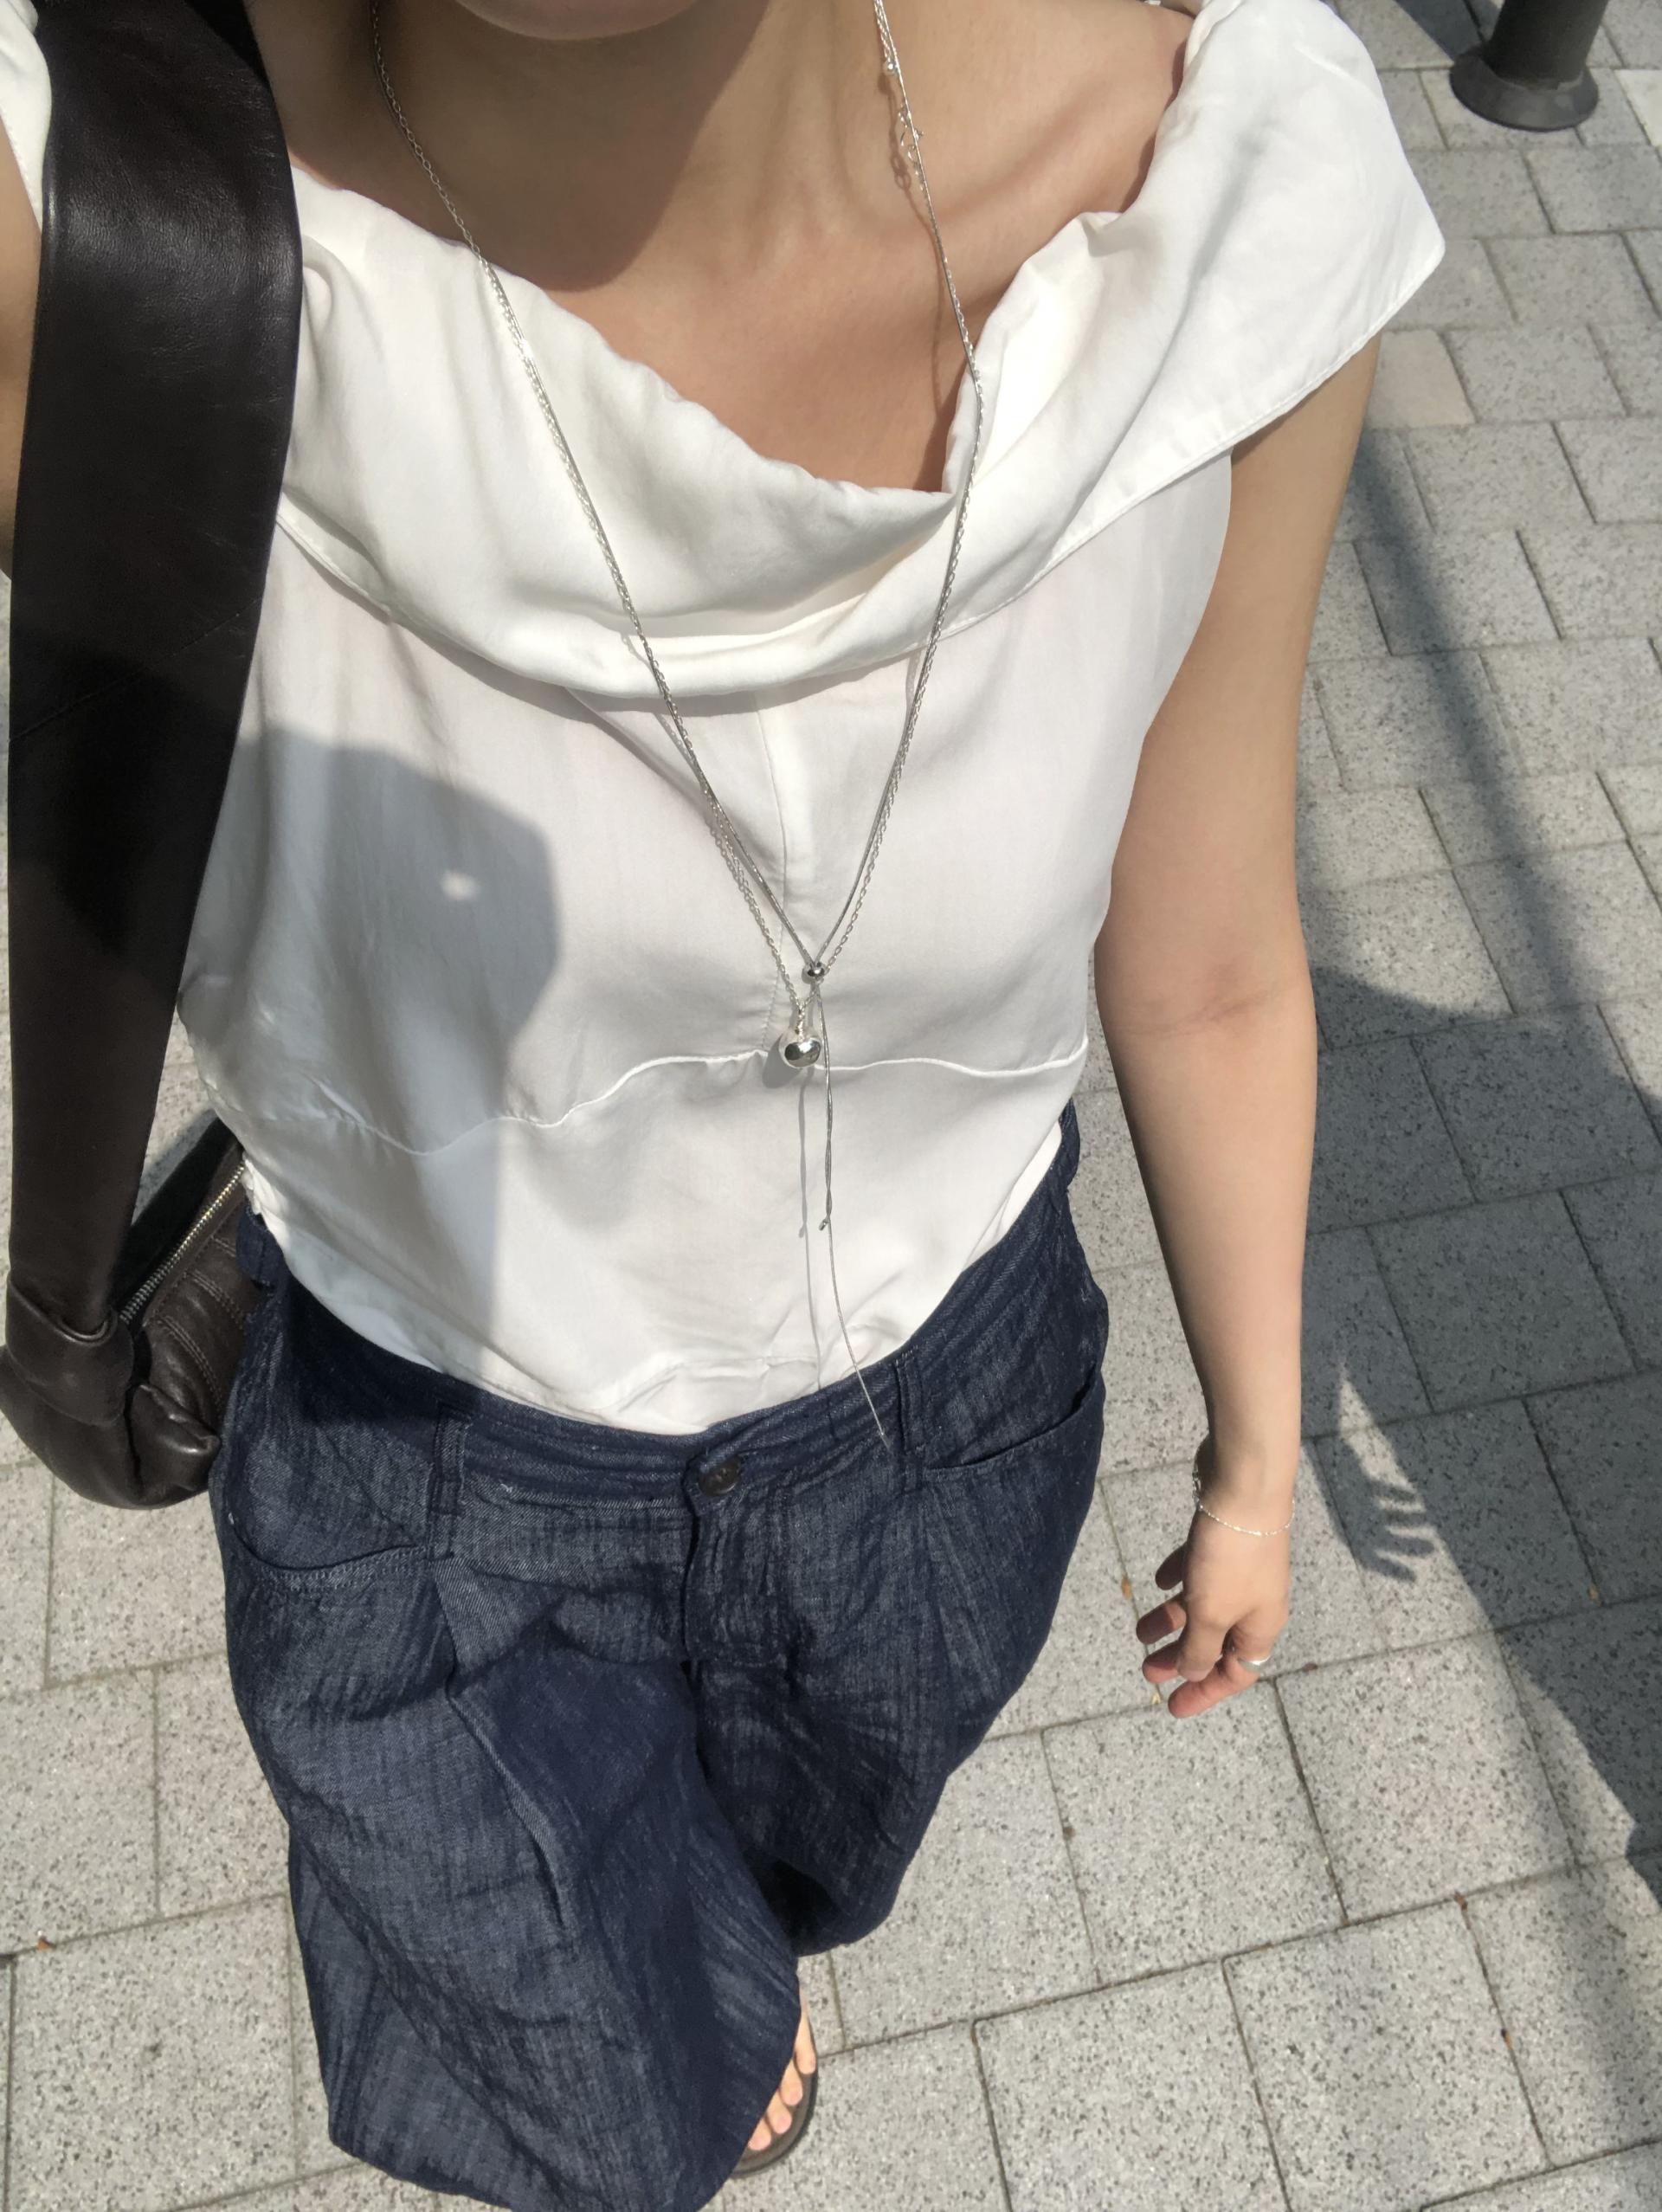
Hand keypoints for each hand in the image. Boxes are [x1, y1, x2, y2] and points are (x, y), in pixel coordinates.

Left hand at [1135, 1467, 1291, 1720]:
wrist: (1244, 1483)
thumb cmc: (1229, 1556)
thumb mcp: (1211, 1612)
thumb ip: (1200, 1647)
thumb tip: (1193, 1673)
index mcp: (1259, 1626)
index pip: (1234, 1674)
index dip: (1204, 1692)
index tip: (1172, 1707)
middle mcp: (1254, 1601)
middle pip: (1215, 1642)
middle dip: (1181, 1658)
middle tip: (1146, 1671)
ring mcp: (1240, 1569)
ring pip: (1203, 1606)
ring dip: (1172, 1620)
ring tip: (1139, 1630)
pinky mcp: (1224, 1539)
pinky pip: (1199, 1570)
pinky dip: (1179, 1578)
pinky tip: (1158, 1579)